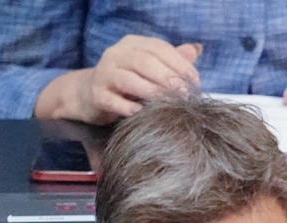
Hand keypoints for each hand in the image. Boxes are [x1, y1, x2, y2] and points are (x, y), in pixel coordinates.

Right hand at [59, 36, 202, 123]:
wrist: (91, 95)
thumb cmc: (130, 81)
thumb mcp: (152, 67)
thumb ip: (173, 59)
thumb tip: (196, 50)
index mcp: (133, 44)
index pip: (159, 48)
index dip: (180, 64)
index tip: (195, 82)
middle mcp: (116, 54)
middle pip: (144, 62)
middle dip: (168, 78)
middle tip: (185, 94)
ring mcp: (104, 74)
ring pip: (128, 80)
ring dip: (151, 92)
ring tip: (169, 104)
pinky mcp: (96, 95)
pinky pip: (113, 101)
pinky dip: (128, 107)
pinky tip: (142, 113)